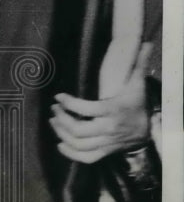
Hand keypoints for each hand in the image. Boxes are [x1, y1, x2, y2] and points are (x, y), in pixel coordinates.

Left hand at [50, 42, 151, 163]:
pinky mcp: (104, 152)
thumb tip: (147, 44)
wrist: (148, 130)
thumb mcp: (137, 84)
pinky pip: (86, 158)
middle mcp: (109, 129)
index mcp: (114, 111)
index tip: (58, 96)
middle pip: (78, 129)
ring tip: (53, 121)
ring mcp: (106, 142)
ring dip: (62, 134)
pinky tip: (60, 144)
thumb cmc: (136, 104)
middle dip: (62, 119)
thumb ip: (138, 64)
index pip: (86, 109)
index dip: (69, 103)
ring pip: (79, 144)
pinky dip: (71, 154)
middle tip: (54, 109)